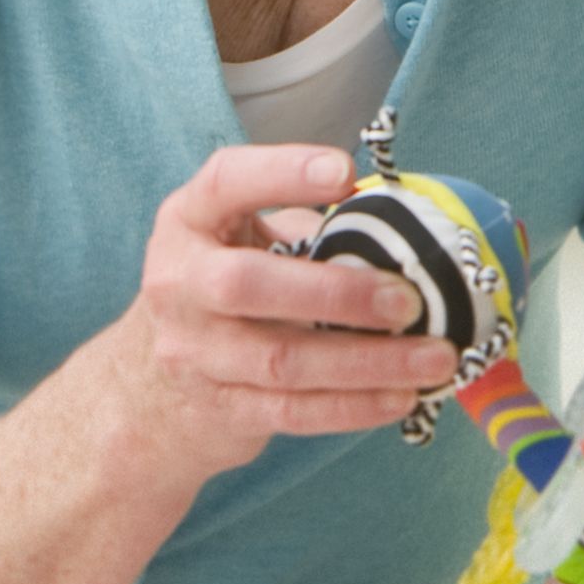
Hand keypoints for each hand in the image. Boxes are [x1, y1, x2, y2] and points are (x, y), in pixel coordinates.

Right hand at [89, 141, 460, 490]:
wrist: (150, 390)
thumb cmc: (223, 296)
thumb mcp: (242, 243)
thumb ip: (305, 231)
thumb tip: (401, 230)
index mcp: (188, 223)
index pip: (224, 183)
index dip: (282, 173)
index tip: (345, 171)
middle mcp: (179, 284)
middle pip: (246, 285)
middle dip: (336, 293)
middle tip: (407, 300)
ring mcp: (194, 353)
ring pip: (281, 361)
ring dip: (367, 362)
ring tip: (433, 358)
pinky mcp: (221, 410)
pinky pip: (293, 412)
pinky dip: (353, 406)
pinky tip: (402, 396)